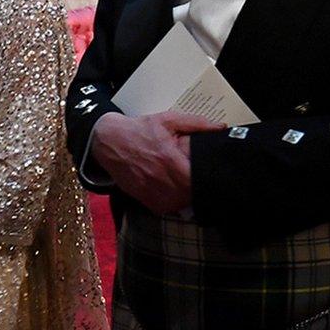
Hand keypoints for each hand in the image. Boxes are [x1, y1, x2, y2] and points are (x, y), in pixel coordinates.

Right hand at [90, 111, 224, 214]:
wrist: (109, 141)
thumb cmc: (140, 130)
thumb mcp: (169, 120)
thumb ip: (196, 123)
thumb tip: (220, 127)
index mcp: (168, 159)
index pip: (193, 181)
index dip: (204, 180)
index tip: (209, 175)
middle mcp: (159, 179)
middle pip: (188, 196)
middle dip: (197, 191)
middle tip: (201, 181)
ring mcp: (149, 191)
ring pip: (177, 206)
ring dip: (186, 199)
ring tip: (189, 188)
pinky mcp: (142, 198)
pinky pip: (164, 209)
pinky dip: (172, 205)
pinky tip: (175, 193)